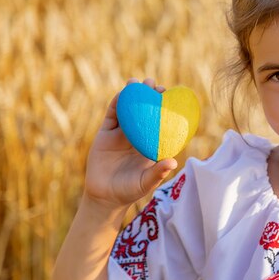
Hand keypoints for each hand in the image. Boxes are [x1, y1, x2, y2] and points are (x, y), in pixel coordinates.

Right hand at [84, 78, 177, 209]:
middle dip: (149, 96)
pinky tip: (122, 94)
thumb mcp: (146, 182)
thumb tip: (173, 162)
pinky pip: (112, 115)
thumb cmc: (129, 190)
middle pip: (144, 111)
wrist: (104, 196)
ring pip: (128, 110)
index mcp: (150, 143)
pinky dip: (116, 103)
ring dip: (132, 95)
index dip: (164, 109)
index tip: (171, 97)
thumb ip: (158, 173)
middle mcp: (137, 136)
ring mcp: (121, 133)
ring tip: (137, 82)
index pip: (159, 121)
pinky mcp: (105, 134)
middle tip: (154, 85)